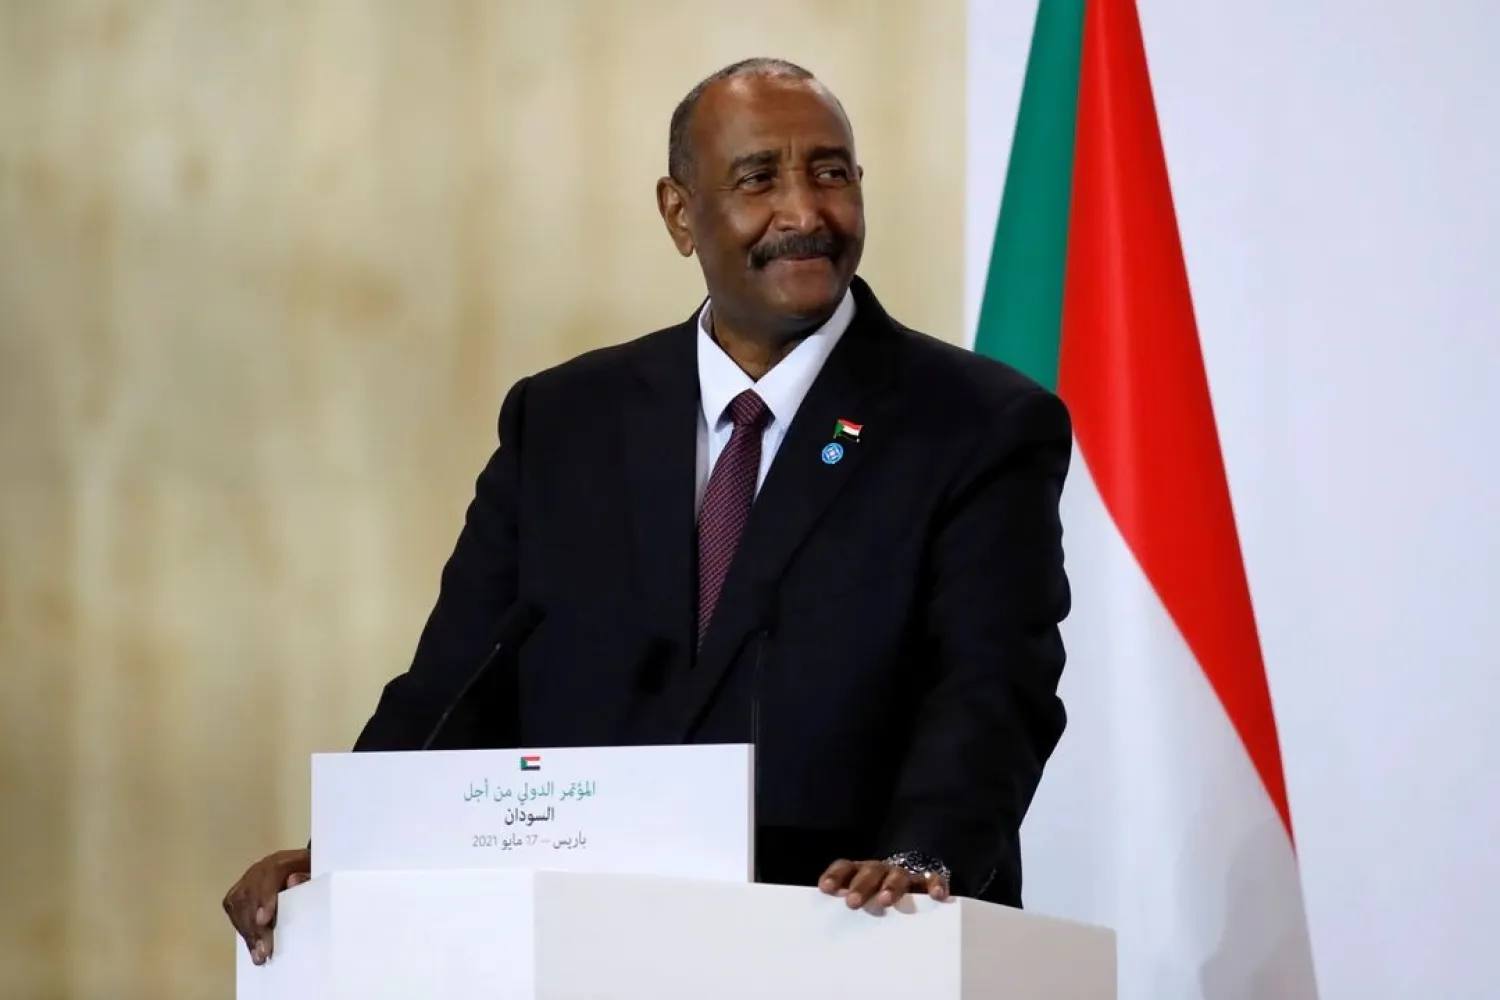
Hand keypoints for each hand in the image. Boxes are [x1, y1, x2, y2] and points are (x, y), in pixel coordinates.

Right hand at [222, 848, 311, 963]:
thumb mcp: (317, 875)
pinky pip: (233, 909)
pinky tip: (251, 944)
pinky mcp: (237, 892)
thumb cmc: (310, 875)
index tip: (263, 921)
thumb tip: (293, 882)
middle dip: (255, 926)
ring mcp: (247, 880)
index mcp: (282, 861)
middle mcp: (260, 869)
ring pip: (238, 904)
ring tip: (257, 954)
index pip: (269, 874)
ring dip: (247, 932)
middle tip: (263, 951)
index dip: (265, 898)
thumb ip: (308, 878)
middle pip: (250, 894)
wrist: (300, 869)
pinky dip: (241, 928)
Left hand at [818, 858, 949, 909]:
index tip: (825, 889)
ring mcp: (904, 876)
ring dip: (891, 886)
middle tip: (852, 903)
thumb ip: (847, 919)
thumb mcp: (861, 909)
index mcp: (860, 874)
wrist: (910, 898)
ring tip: (885, 900)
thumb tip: (829, 948)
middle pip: (870, 871)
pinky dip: (935, 885)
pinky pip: (933, 880)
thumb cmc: (875, 909)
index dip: (835, 876)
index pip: (845, 868)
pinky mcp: (926, 884)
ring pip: (898, 875)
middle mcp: (881, 871)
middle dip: (861, 886)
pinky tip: (936, 896)